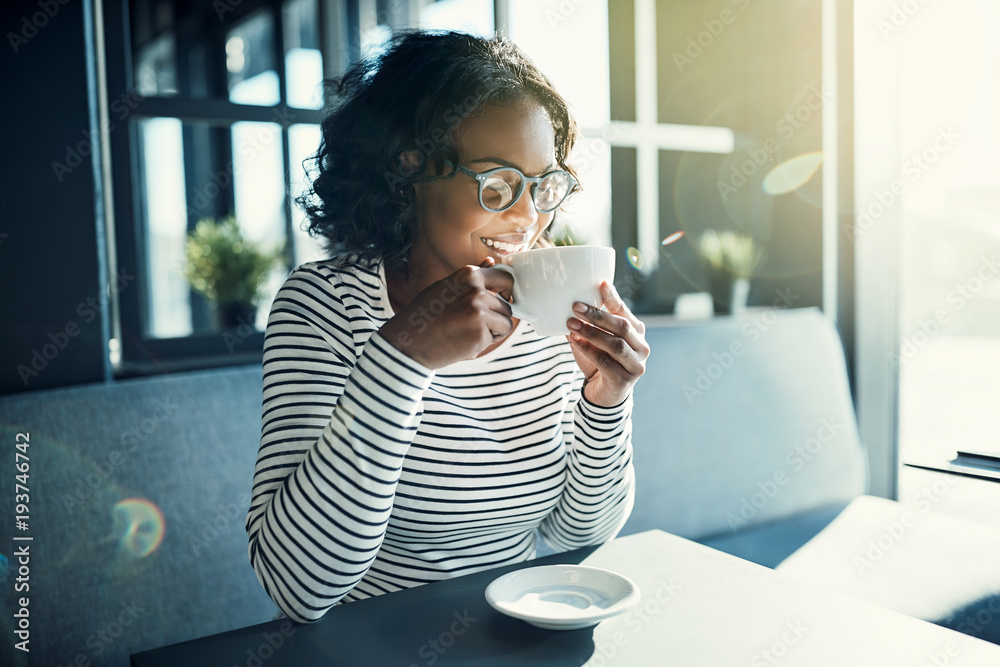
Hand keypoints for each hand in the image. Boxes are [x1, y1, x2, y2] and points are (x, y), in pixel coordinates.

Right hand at [380, 257, 514, 369]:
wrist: (408, 343)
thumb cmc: (424, 316)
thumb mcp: (445, 288)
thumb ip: (471, 278)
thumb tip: (492, 261)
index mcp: (467, 275)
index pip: (505, 277)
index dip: (507, 291)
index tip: (502, 298)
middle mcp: (475, 290)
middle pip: (506, 306)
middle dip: (495, 318)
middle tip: (472, 324)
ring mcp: (479, 311)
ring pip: (506, 323)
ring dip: (492, 331)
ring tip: (468, 332)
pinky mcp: (480, 333)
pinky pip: (497, 337)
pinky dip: (485, 343)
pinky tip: (464, 341)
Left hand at [566, 282, 648, 406]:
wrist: (604, 395)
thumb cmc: (600, 362)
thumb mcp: (598, 340)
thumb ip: (592, 324)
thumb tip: (572, 304)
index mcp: (637, 332)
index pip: (625, 311)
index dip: (613, 297)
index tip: (600, 284)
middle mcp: (642, 347)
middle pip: (622, 326)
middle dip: (598, 315)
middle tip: (576, 306)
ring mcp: (636, 364)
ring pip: (615, 344)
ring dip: (591, 332)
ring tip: (572, 324)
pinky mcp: (624, 380)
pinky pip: (605, 361)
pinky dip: (588, 349)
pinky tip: (574, 341)